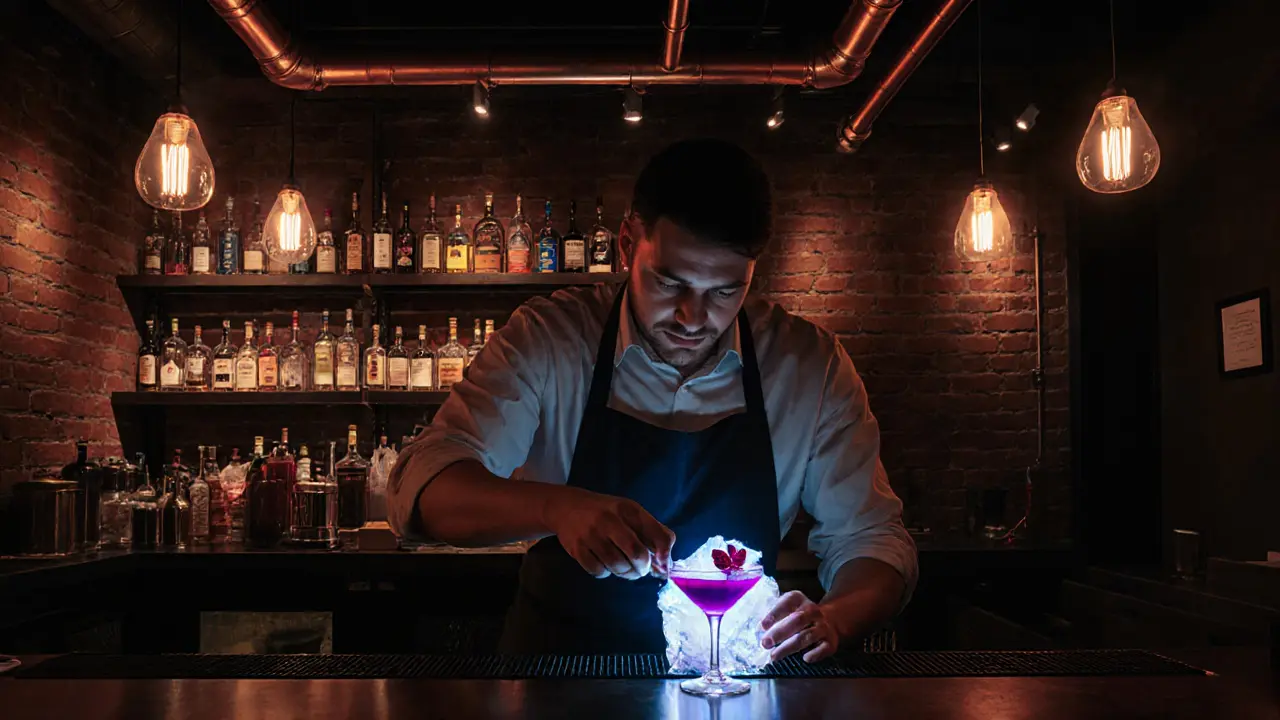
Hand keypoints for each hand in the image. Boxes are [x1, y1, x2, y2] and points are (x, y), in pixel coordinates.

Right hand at [544, 486, 675, 580]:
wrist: (566, 507)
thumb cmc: (605, 513)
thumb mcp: (630, 513)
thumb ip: (652, 533)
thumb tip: (667, 564)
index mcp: (628, 509)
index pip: (656, 534)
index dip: (664, 554)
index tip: (663, 565)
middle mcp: (610, 520)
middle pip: (637, 553)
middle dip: (642, 568)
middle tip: (640, 569)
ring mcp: (591, 534)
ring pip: (618, 565)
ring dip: (625, 573)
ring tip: (623, 567)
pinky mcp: (577, 548)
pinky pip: (598, 571)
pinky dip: (605, 573)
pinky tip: (604, 563)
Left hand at [760, 591, 839, 662]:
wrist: (830, 620)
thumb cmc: (800, 616)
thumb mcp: (788, 608)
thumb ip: (775, 616)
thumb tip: (759, 630)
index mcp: (799, 599)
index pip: (787, 601)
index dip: (774, 613)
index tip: (762, 626)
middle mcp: (813, 611)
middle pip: (797, 620)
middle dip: (780, 633)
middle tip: (765, 643)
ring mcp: (823, 626)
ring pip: (806, 636)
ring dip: (789, 647)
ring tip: (774, 656)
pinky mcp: (831, 642)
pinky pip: (823, 648)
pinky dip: (815, 654)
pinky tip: (805, 658)